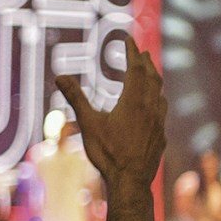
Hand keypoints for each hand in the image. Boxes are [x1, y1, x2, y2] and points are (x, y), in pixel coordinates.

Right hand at [57, 37, 165, 189]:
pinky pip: (161, 113)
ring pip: (160, 95)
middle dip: (146, 63)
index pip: (136, 68)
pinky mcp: (160, 137)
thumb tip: (59, 76)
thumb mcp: (88, 123)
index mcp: (134, 101)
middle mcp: (150, 108)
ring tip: (149, 76)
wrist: (130, 181)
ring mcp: (158, 123)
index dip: (132, 52)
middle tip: (141, 52)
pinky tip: (153, 109)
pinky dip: (156, 101)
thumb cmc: (108, 153)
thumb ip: (76, 98)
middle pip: (152, 78)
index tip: (129, 39)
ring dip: (154, 81)